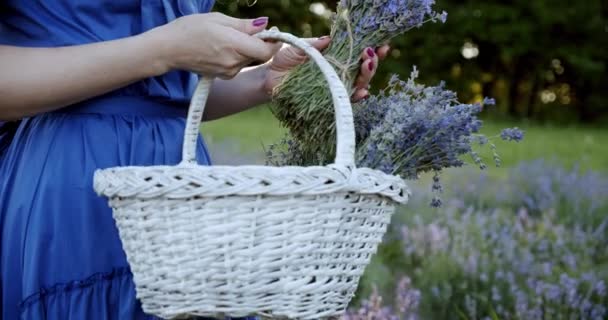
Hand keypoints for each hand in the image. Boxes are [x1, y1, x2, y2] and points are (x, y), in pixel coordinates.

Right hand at [149, 13, 281, 78]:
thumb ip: (244, 25)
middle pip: (260, 55)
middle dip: (260, 43)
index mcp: (234, 46)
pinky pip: (239, 65)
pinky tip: (223, 47)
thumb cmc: (190, 29)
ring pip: (250, 60)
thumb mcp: (218, 19)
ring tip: (229, 36)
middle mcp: (234, 63)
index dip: (273, 42)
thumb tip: (265, 24)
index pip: (266, 51)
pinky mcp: (224, 76)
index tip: (272, 32)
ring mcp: (229, 72)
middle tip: (250, 29)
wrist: (168, 49)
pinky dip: (238, 55)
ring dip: (248, 49)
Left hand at [263, 37, 389, 101]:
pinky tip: (362, 92)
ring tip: (367, 64)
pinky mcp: (329, 100)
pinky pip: (346, 101)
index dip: (373, 49)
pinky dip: (356, 96)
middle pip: (364, 69)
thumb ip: (314, 44)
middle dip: (372, 62)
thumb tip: (329, 39)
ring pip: (359, 83)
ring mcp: (335, 87)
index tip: (382, 43)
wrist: (270, 80)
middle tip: (372, 54)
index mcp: (335, 56)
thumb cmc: (283, 61)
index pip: (358, 52)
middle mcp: (339, 72)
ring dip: (367, 75)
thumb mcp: (298, 48)